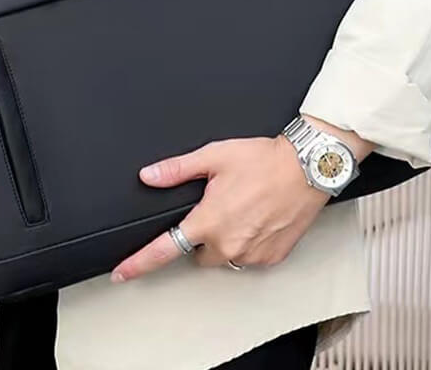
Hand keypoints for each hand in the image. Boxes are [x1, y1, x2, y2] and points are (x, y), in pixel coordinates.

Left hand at [109, 135, 330, 282]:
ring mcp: (252, 253)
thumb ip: (177, 169)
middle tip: (217, 207)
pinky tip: (258, 219)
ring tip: (242, 209)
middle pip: (199, 252)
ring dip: (226, 239)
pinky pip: (249, 257)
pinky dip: (249, 242)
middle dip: (201, 235)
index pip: (164, 248)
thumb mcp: (214, 156)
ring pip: (225, 256)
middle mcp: (229, 242)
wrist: (308, 167)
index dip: (139, 263)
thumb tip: (150, 176)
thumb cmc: (264, 160)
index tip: (122, 273)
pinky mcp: (272, 257)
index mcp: (209, 220)